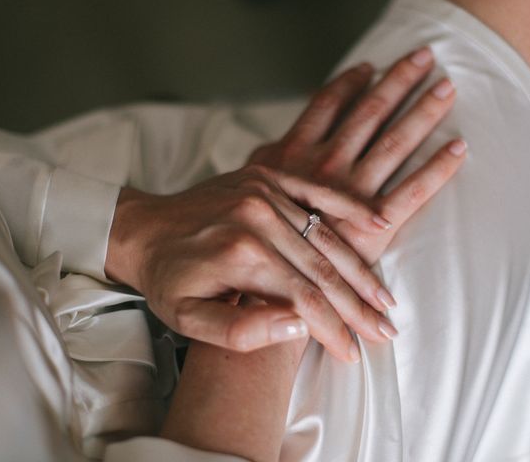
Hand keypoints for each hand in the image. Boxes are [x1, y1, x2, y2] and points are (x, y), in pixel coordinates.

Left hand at [105, 165, 397, 362]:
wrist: (143, 228)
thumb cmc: (167, 279)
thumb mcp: (188, 320)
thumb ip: (240, 331)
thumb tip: (298, 326)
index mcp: (241, 255)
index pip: (305, 298)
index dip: (334, 328)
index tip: (356, 352)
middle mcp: (258, 218)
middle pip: (323, 269)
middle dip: (358, 305)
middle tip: (386, 329)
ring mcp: (264, 192)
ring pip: (326, 236)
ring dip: (360, 268)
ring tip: (385, 298)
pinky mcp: (267, 177)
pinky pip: (317, 192)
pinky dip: (350, 208)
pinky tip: (379, 221)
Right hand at [249, 47, 465, 264]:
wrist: (266, 289)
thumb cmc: (256, 241)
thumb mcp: (252, 194)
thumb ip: (269, 168)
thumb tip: (274, 147)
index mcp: (293, 154)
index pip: (327, 104)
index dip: (351, 82)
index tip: (371, 66)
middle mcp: (324, 165)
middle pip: (369, 112)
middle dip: (399, 81)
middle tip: (425, 57)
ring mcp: (351, 193)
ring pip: (395, 141)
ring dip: (423, 111)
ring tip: (447, 89)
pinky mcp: (373, 225)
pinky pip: (414, 190)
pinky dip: (438, 167)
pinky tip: (459, 148)